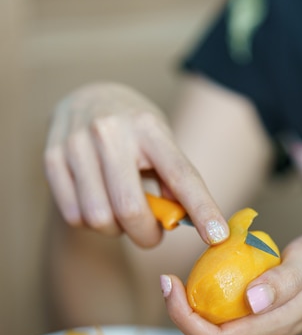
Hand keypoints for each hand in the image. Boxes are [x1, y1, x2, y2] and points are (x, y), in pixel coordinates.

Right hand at [44, 82, 227, 246]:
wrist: (88, 98)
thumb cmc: (135, 133)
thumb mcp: (161, 145)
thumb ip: (174, 184)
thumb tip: (191, 224)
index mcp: (148, 128)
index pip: (180, 175)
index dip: (202, 209)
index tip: (217, 236)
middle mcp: (110, 131)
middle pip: (131, 209)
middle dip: (146, 236)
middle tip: (152, 235)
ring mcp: (76, 143)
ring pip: (99, 218)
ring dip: (116, 229)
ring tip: (121, 212)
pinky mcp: (51, 157)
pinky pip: (74, 216)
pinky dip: (90, 223)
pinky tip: (98, 204)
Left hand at [160, 226, 301, 334]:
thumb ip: (283, 281)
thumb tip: (251, 301)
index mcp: (272, 325)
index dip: (183, 318)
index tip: (170, 285)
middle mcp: (263, 334)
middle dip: (181, 312)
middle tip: (169, 278)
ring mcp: (262, 328)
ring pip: (216, 326)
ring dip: (194, 305)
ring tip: (185, 273)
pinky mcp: (262, 318)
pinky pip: (227, 314)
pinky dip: (210, 296)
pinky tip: (208, 272)